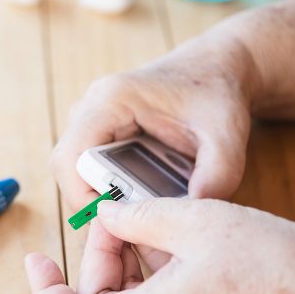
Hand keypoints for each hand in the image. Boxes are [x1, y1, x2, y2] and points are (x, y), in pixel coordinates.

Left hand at [25, 199, 294, 293]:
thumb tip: (108, 214)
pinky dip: (147, 280)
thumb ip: (136, 216)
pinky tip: (169, 246)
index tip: (35, 257)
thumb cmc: (270, 270)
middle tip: (119, 216)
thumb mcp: (192, 222)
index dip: (41, 287)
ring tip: (148, 224)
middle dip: (99, 257)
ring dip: (125, 265)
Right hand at [50, 34, 256, 209]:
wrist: (215, 69)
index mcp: (112, 100)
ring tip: (139, 212)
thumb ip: (216, 176)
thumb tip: (188, 216)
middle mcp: (91, 107)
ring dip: (101, 195)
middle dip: (94, 201)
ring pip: (75, 171)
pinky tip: (140, 199)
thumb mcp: (226, 135)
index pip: (70, 160)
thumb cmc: (216, 95)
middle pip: (68, 169)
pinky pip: (88, 168)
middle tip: (131, 224)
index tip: (118, 222)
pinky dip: (108, 188)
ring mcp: (91, 118)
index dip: (85, 197)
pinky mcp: (99, 130)